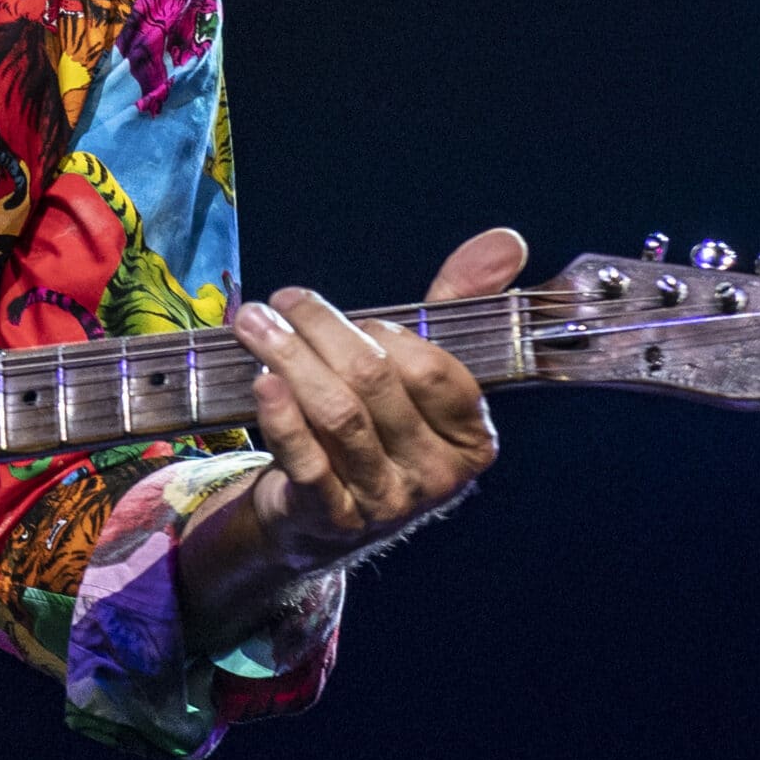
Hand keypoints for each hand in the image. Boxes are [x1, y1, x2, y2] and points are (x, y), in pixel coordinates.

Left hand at [233, 227, 522, 575]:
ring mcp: (386, 501)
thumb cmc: (378, 427)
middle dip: (321, 328)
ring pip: (338, 415)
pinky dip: (281, 418)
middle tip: (279, 302)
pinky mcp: (333, 519)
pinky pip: (307, 462)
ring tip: (253, 323)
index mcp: (472, 439)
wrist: (324, 517)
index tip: (353, 317)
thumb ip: (457, 303)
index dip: (387, 334)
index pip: (434, 370)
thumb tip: (506, 240)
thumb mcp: (420, 370)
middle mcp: (436, 476)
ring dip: (288, 357)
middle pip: (375, 382)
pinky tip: (261, 382)